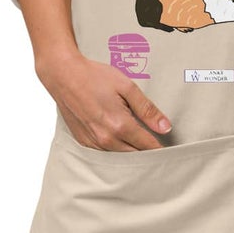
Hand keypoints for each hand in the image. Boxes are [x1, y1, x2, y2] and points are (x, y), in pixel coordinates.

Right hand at [38, 50, 172, 150]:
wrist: (63, 75)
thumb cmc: (95, 77)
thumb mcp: (127, 87)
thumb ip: (147, 110)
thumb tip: (165, 127)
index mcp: (120, 125)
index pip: (148, 146)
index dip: (161, 148)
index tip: (170, 149)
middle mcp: (106, 138)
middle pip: (135, 156)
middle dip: (147, 152)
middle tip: (156, 143)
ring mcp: (93, 142)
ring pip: (120, 157)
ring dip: (131, 152)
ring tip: (139, 142)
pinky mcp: (83, 142)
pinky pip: (105, 153)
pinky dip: (115, 149)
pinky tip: (120, 139)